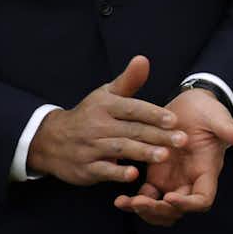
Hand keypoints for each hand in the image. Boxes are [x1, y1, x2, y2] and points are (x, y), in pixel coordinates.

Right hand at [26, 56, 184, 188]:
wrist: (51, 140)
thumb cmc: (89, 115)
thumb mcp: (105, 95)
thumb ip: (128, 81)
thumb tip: (143, 59)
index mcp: (104, 106)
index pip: (131, 108)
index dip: (152, 114)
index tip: (174, 120)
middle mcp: (96, 125)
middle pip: (131, 130)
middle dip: (157, 135)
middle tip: (182, 140)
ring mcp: (90, 147)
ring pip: (119, 149)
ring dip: (142, 152)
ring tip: (165, 155)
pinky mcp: (85, 168)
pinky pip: (102, 170)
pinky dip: (117, 172)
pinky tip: (134, 174)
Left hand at [118, 85, 232, 225]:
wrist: (191, 105)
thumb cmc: (207, 111)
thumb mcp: (218, 118)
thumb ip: (231, 130)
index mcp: (206, 171)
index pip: (202, 199)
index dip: (187, 204)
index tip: (169, 197)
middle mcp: (190, 181)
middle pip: (178, 211)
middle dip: (159, 211)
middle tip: (140, 202)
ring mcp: (173, 181)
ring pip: (160, 209)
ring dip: (144, 211)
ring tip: (125, 202)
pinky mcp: (157, 175)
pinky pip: (145, 197)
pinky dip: (133, 202)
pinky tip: (118, 199)